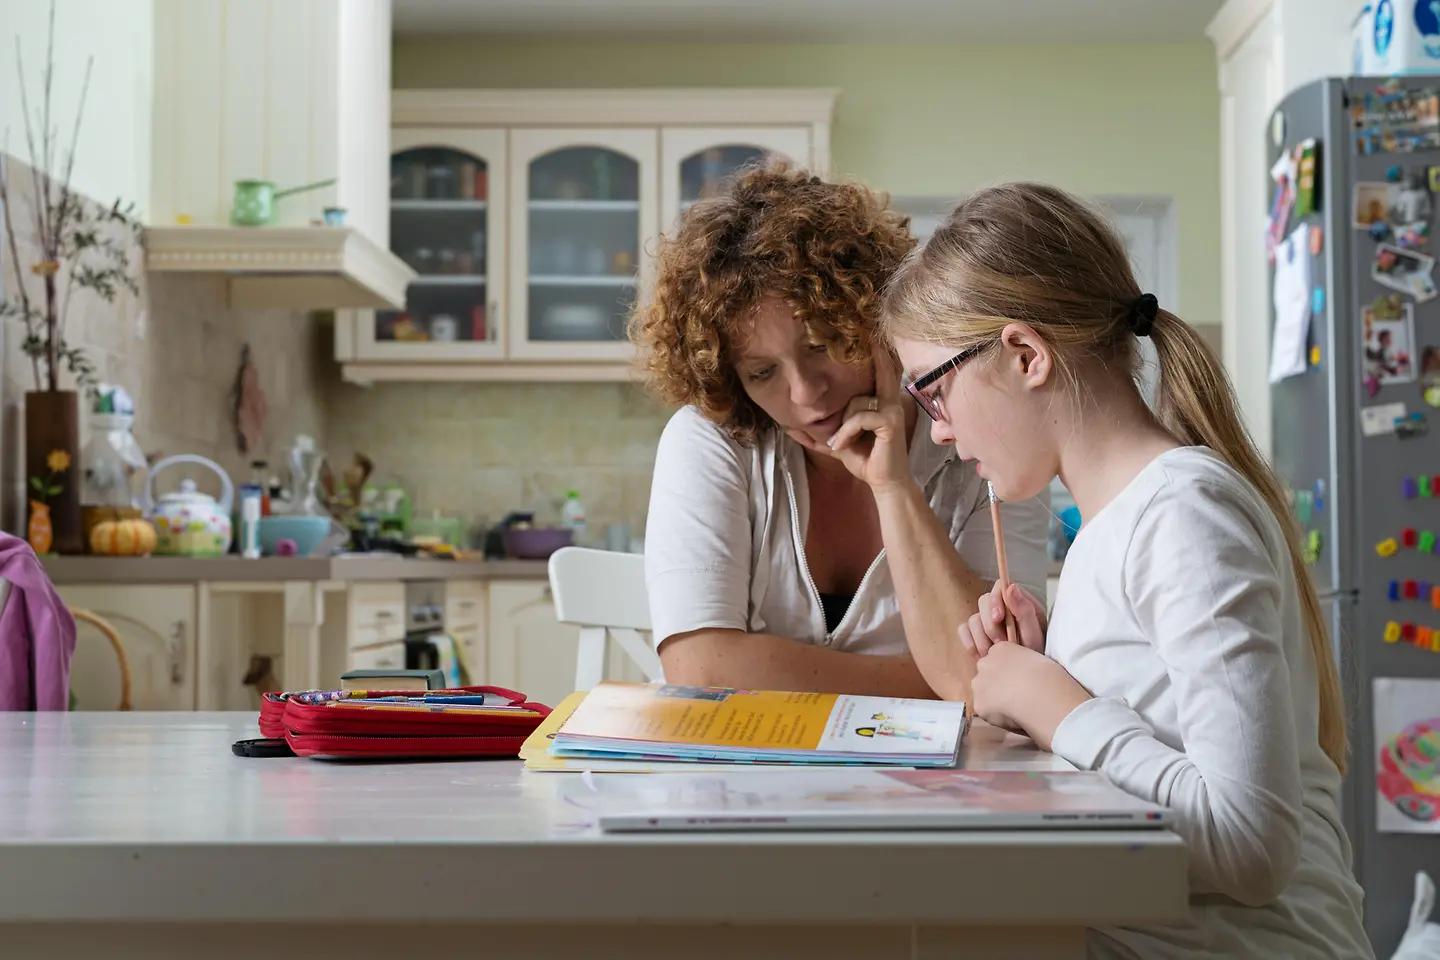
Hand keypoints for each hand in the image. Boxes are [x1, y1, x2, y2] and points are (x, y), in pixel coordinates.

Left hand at [802, 343, 911, 490]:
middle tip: (844, 429)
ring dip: (842, 429)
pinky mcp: (891, 421)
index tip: (875, 334)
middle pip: (859, 388)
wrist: (882, 482)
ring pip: (855, 405)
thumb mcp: (837, 442)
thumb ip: (819, 431)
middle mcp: (891, 400)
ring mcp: (893, 409)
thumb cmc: (864, 461)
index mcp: (881, 401)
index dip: (879, 353)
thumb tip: (789, 427)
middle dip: (849, 406)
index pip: (880, 371)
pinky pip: (859, 418)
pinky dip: (846, 433)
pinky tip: (842, 446)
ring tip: (841, 444)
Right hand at [958, 582, 1047, 657]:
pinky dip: (970, 644)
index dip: (995, 600)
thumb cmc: (1037, 658)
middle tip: (1001, 644)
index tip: (998, 618)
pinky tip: (981, 656)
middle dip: (989, 626)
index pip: (1000, 587)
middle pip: (983, 602)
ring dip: (981, 639)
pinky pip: (964, 631)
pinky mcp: (977, 635)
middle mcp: (1002, 610)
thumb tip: (1010, 587)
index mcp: (1019, 604)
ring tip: (994, 654)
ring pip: (973, 619)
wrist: (1029, 680)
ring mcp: (988, 622)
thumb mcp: (1035, 635)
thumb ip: (1024, 611)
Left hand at [969, 642, 1090, 750]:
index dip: (1008, 673)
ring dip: (994, 700)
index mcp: (1001, 648)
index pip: (997, 659)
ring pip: (983, 693)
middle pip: (986, 675)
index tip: (1019, 681)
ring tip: (1015, 709)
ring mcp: (979, 683)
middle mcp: (985, 662)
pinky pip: (986, 712)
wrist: (1045, 697)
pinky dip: (996, 717)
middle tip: (1016, 696)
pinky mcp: (979, 704)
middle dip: (996, 685)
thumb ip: (1022, 665)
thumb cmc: (1050, 678)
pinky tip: (1012, 718)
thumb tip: (1022, 676)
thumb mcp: (1037, 660)